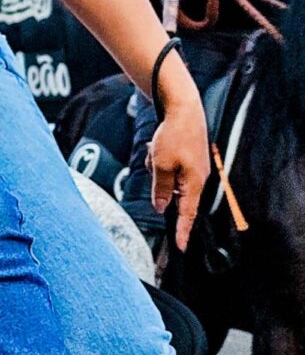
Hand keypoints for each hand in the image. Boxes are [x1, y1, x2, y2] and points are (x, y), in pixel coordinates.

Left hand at [147, 77, 207, 250]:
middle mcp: (198, 178)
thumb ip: (161, 189)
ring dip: (157, 167)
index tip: (180, 247)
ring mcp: (195, 167)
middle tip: (156, 158)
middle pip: (173, 194)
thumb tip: (161, 208)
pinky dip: (160, 159)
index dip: (183, 231)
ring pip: (168, 179)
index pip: (188, 214)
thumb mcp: (161, 164)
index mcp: (194, 182)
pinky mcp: (189, 158)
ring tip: (157, 149)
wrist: (184, 108)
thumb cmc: (174, 135)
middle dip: (159, 181)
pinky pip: (169, 168)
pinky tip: (158, 145)